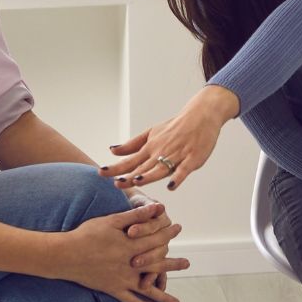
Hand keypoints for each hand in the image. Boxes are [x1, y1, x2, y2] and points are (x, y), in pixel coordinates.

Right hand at [48, 208, 187, 301]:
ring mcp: (121, 279)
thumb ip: (136, 216)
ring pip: (147, 288)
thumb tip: (159, 207)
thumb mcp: (112, 220)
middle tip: (188, 263)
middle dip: (173, 264)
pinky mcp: (112, 289)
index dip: (168, 233)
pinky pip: (130, 300)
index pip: (156, 240)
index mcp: (130, 246)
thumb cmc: (87, 234)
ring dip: (163, 294)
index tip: (178, 228)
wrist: (64, 255)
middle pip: (157, 265)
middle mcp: (129, 265)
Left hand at [101, 85, 238, 191]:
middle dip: (129, 176)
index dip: (116, 168)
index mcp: (150, 147)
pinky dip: (177, 177)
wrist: (200, 115)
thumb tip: (112, 151)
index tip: (101, 173)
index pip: (130, 160)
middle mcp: (161, 151)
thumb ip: (132, 144)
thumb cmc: (176, 126)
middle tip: (116, 184)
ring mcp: (177, 155)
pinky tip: (171, 185)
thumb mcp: (151, 132)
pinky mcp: (192, 158)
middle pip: (143, 166)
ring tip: (137, 181)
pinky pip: (184, 169)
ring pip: (161, 168)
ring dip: (149, 175)